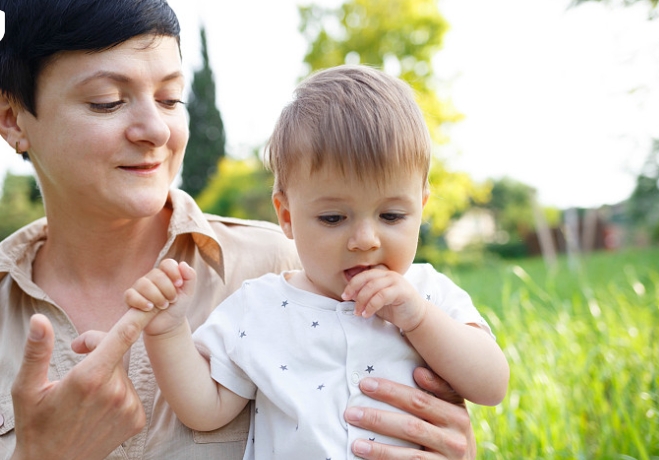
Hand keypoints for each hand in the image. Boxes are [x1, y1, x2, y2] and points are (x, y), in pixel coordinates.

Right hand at [11, 309, 158, 459]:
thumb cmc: (36, 424)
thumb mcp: (27, 388)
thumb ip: (37, 351)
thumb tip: (39, 319)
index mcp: (89, 378)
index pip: (122, 336)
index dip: (139, 315)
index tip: (154, 300)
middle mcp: (114, 391)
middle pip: (117, 351)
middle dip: (100, 348)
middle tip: (77, 354)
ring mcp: (128, 407)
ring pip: (123, 373)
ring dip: (108, 374)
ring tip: (84, 395)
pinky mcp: (137, 420)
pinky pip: (130, 392)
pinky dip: (117, 393)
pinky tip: (98, 408)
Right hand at [123, 259, 195, 336]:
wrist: (168, 325)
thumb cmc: (178, 307)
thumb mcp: (188, 292)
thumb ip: (190, 277)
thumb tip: (183, 264)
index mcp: (166, 273)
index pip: (167, 263)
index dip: (174, 272)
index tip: (179, 285)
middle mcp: (151, 277)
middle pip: (157, 275)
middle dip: (168, 289)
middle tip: (172, 300)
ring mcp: (139, 287)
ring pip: (144, 284)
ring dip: (157, 296)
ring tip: (163, 306)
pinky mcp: (130, 298)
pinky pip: (130, 294)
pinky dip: (141, 301)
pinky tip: (150, 308)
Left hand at [342, 266, 426, 331]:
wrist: (415, 317)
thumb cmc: (394, 309)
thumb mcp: (376, 301)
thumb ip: (366, 295)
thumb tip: (349, 294)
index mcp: (382, 274)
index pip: (363, 275)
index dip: (352, 284)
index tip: (345, 296)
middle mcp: (389, 274)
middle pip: (366, 278)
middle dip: (354, 290)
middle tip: (347, 301)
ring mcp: (396, 281)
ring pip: (372, 287)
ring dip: (362, 300)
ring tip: (358, 312)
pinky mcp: (402, 291)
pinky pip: (382, 296)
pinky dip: (371, 305)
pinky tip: (367, 314)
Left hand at [344, 368, 475, 459]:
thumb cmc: (452, 433)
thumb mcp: (453, 411)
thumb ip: (440, 390)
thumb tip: (418, 371)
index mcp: (457, 415)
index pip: (420, 400)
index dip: (392, 391)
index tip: (365, 384)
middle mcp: (455, 439)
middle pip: (411, 425)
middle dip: (378, 418)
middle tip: (351, 412)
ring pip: (409, 452)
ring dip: (379, 448)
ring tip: (355, 442)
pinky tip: (368, 458)